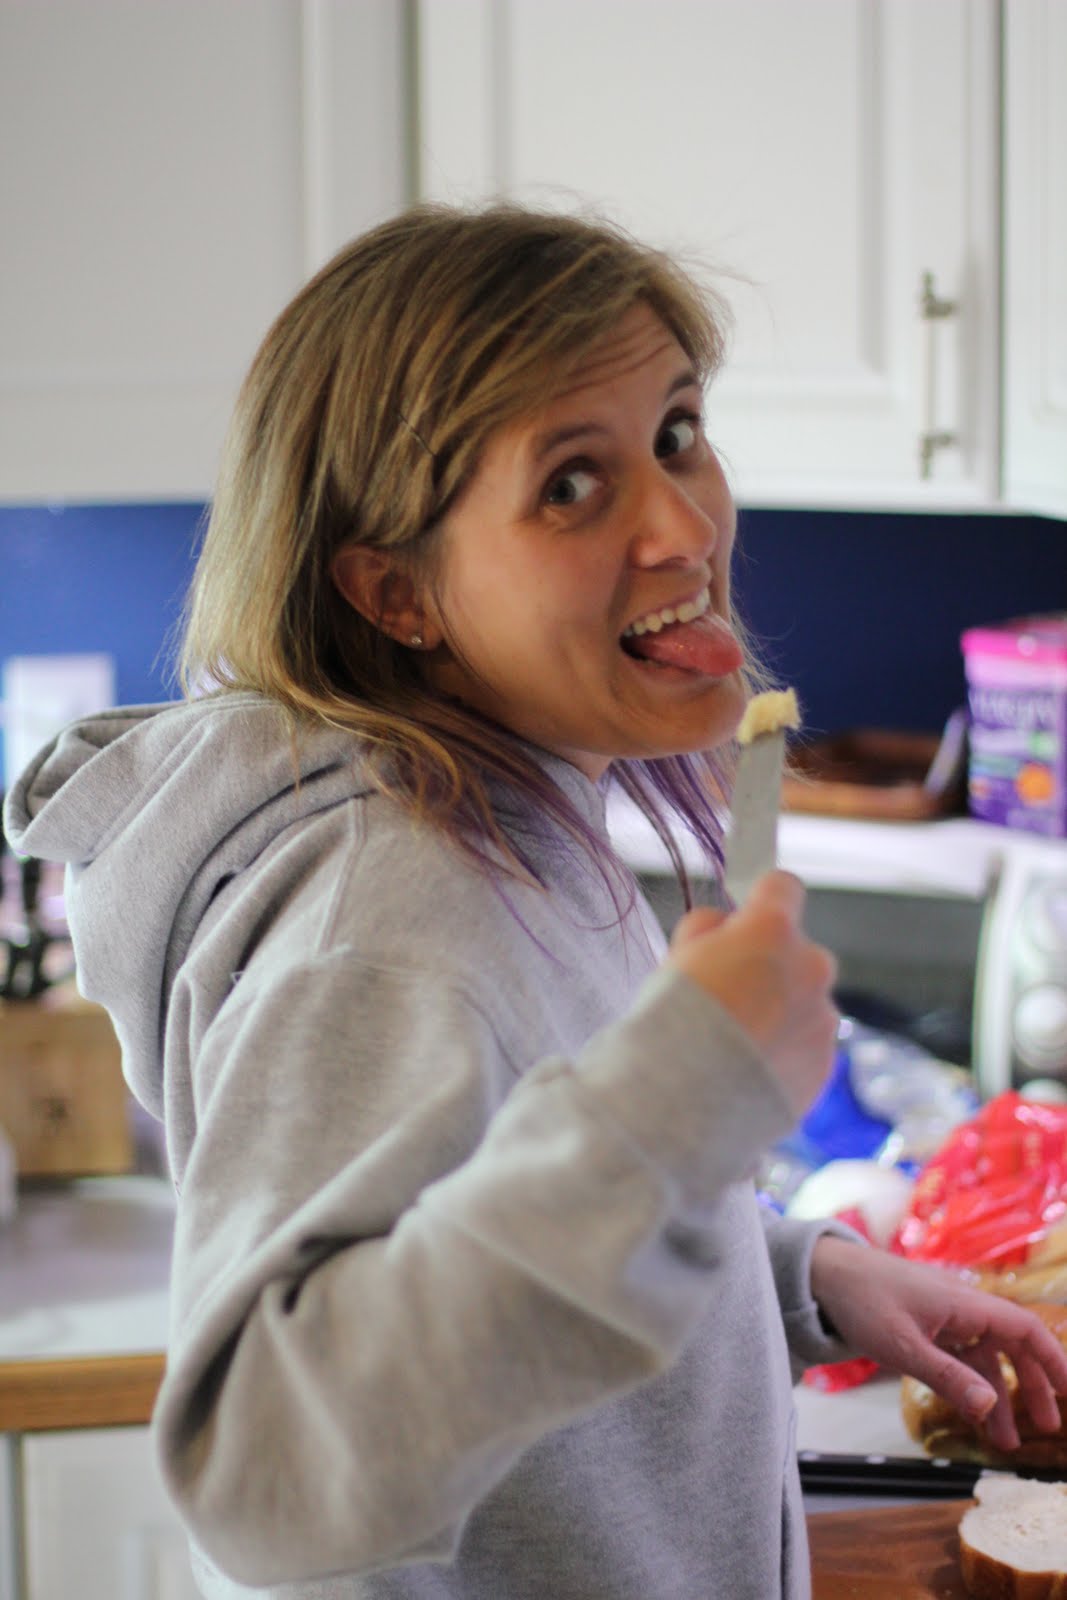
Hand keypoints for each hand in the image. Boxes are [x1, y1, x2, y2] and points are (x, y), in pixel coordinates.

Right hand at [666, 871, 838, 1119]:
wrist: (682, 1100)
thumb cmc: (672, 1021)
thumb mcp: (677, 955)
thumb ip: (708, 930)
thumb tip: (723, 930)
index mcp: (772, 929)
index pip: (783, 887)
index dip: (762, 900)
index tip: (747, 918)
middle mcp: (810, 967)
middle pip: (798, 952)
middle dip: (771, 967)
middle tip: (729, 994)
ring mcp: (822, 1019)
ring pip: (805, 1002)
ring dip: (780, 1013)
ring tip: (734, 1044)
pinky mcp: (824, 1065)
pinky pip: (807, 1047)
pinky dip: (784, 1053)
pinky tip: (746, 1071)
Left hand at [810, 1237, 1066, 1452]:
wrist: (822, 1274)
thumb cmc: (861, 1300)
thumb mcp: (903, 1346)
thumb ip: (947, 1377)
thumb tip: (991, 1406)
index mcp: (965, 1304)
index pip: (1025, 1328)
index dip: (1053, 1359)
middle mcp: (962, 1307)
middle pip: (1012, 1345)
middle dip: (1032, 1385)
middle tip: (1047, 1426)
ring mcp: (945, 1316)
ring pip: (984, 1358)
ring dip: (998, 1396)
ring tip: (1006, 1441)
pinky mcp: (927, 1326)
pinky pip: (960, 1357)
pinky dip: (970, 1386)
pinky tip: (973, 1414)